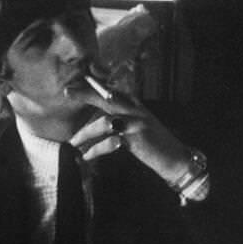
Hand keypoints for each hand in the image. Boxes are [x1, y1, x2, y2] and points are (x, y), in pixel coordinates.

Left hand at [68, 83, 194, 183]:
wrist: (175, 158)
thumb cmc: (155, 144)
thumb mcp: (138, 127)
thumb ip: (121, 120)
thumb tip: (95, 122)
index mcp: (136, 104)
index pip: (112, 91)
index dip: (94, 86)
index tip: (76, 85)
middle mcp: (136, 109)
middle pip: (107, 97)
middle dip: (86, 94)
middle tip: (67, 91)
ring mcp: (137, 122)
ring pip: (105, 121)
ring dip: (86, 132)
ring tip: (73, 142)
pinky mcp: (137, 138)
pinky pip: (110, 141)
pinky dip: (96, 149)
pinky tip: (87, 156)